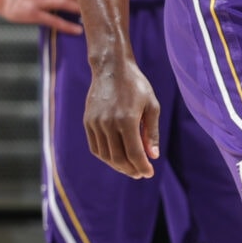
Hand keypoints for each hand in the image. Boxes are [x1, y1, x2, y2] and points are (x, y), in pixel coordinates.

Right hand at [84, 54, 161, 177]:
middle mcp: (108, 123)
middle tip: (140, 174)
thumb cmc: (136, 86)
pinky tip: (116, 158)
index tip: (149, 173)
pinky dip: (105, 157)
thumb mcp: (152, 106)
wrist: (111, 68)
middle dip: (131, 169)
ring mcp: (95, 123)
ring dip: (118, 166)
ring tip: (130, 168)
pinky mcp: (88, 122)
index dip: (142, 166)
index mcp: (126, 119)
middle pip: (118, 158)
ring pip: (105, 155)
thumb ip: (152, 132)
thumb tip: (153, 156)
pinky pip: (95, 146)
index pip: (134, 153)